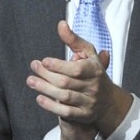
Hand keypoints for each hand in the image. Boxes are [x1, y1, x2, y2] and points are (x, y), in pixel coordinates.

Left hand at [26, 21, 132, 138]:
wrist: (108, 101)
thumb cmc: (94, 71)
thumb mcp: (88, 53)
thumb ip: (73, 40)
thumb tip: (61, 24)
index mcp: (95, 69)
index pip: (76, 69)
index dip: (59, 66)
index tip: (44, 61)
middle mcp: (93, 86)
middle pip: (66, 82)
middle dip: (47, 75)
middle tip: (34, 67)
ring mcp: (88, 102)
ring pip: (64, 96)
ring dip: (45, 88)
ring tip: (31, 81)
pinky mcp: (83, 115)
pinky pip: (65, 111)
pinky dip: (51, 105)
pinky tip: (39, 98)